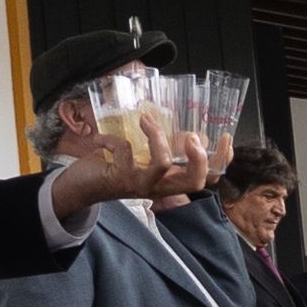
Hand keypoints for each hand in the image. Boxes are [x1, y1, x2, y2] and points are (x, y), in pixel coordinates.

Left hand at [48, 131, 216, 214]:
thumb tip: (189, 132)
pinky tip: (100, 139)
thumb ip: (167, 147)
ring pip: (162, 165)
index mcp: (170, 180)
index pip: (206, 179)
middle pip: (193, 182)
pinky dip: (112, 138)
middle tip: (192, 136)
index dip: (221, 161)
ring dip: (157, 137)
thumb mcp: (145, 156)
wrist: (80, 187)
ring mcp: (141, 185)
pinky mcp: (120, 179)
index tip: (225, 138)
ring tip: (145, 119)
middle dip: (200, 158)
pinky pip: (124, 151)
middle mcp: (160, 187)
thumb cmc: (116, 166)